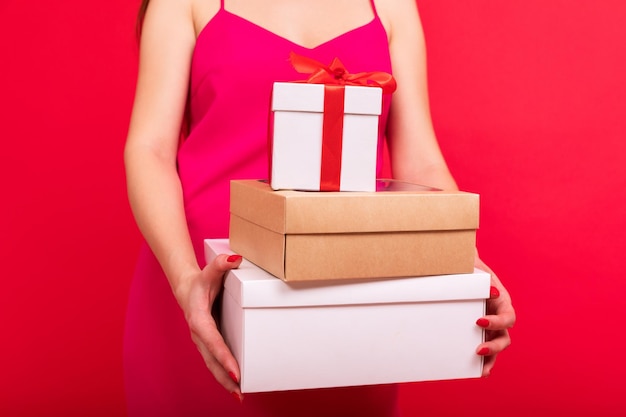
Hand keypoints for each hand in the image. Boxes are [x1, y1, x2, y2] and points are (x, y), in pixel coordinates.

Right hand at [174, 254, 243, 400]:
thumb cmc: (201, 280)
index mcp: (199, 319)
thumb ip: (221, 264)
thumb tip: (235, 259)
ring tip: (240, 394)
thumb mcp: (210, 270)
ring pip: (212, 364)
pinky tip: (235, 384)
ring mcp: (202, 341)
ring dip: (224, 380)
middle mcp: (199, 334)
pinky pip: (214, 361)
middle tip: (240, 390)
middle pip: (212, 360)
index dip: (224, 357)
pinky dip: (223, 374)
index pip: (214, 341)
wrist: (187, 288)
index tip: (236, 371)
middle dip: (225, 376)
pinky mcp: (207, 343)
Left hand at [474, 256, 515, 376]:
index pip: (507, 315)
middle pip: (505, 335)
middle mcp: (498, 314)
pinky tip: (478, 371)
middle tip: (477, 348)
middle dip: (494, 345)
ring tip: (479, 366)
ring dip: (491, 357)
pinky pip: (486, 350)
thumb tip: (481, 273)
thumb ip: (474, 266)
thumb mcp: (470, 264)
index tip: (479, 321)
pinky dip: (485, 362)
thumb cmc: (466, 265)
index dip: (497, 321)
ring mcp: (490, 326)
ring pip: (498, 345)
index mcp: (500, 299)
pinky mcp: (479, 332)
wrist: (457, 269)